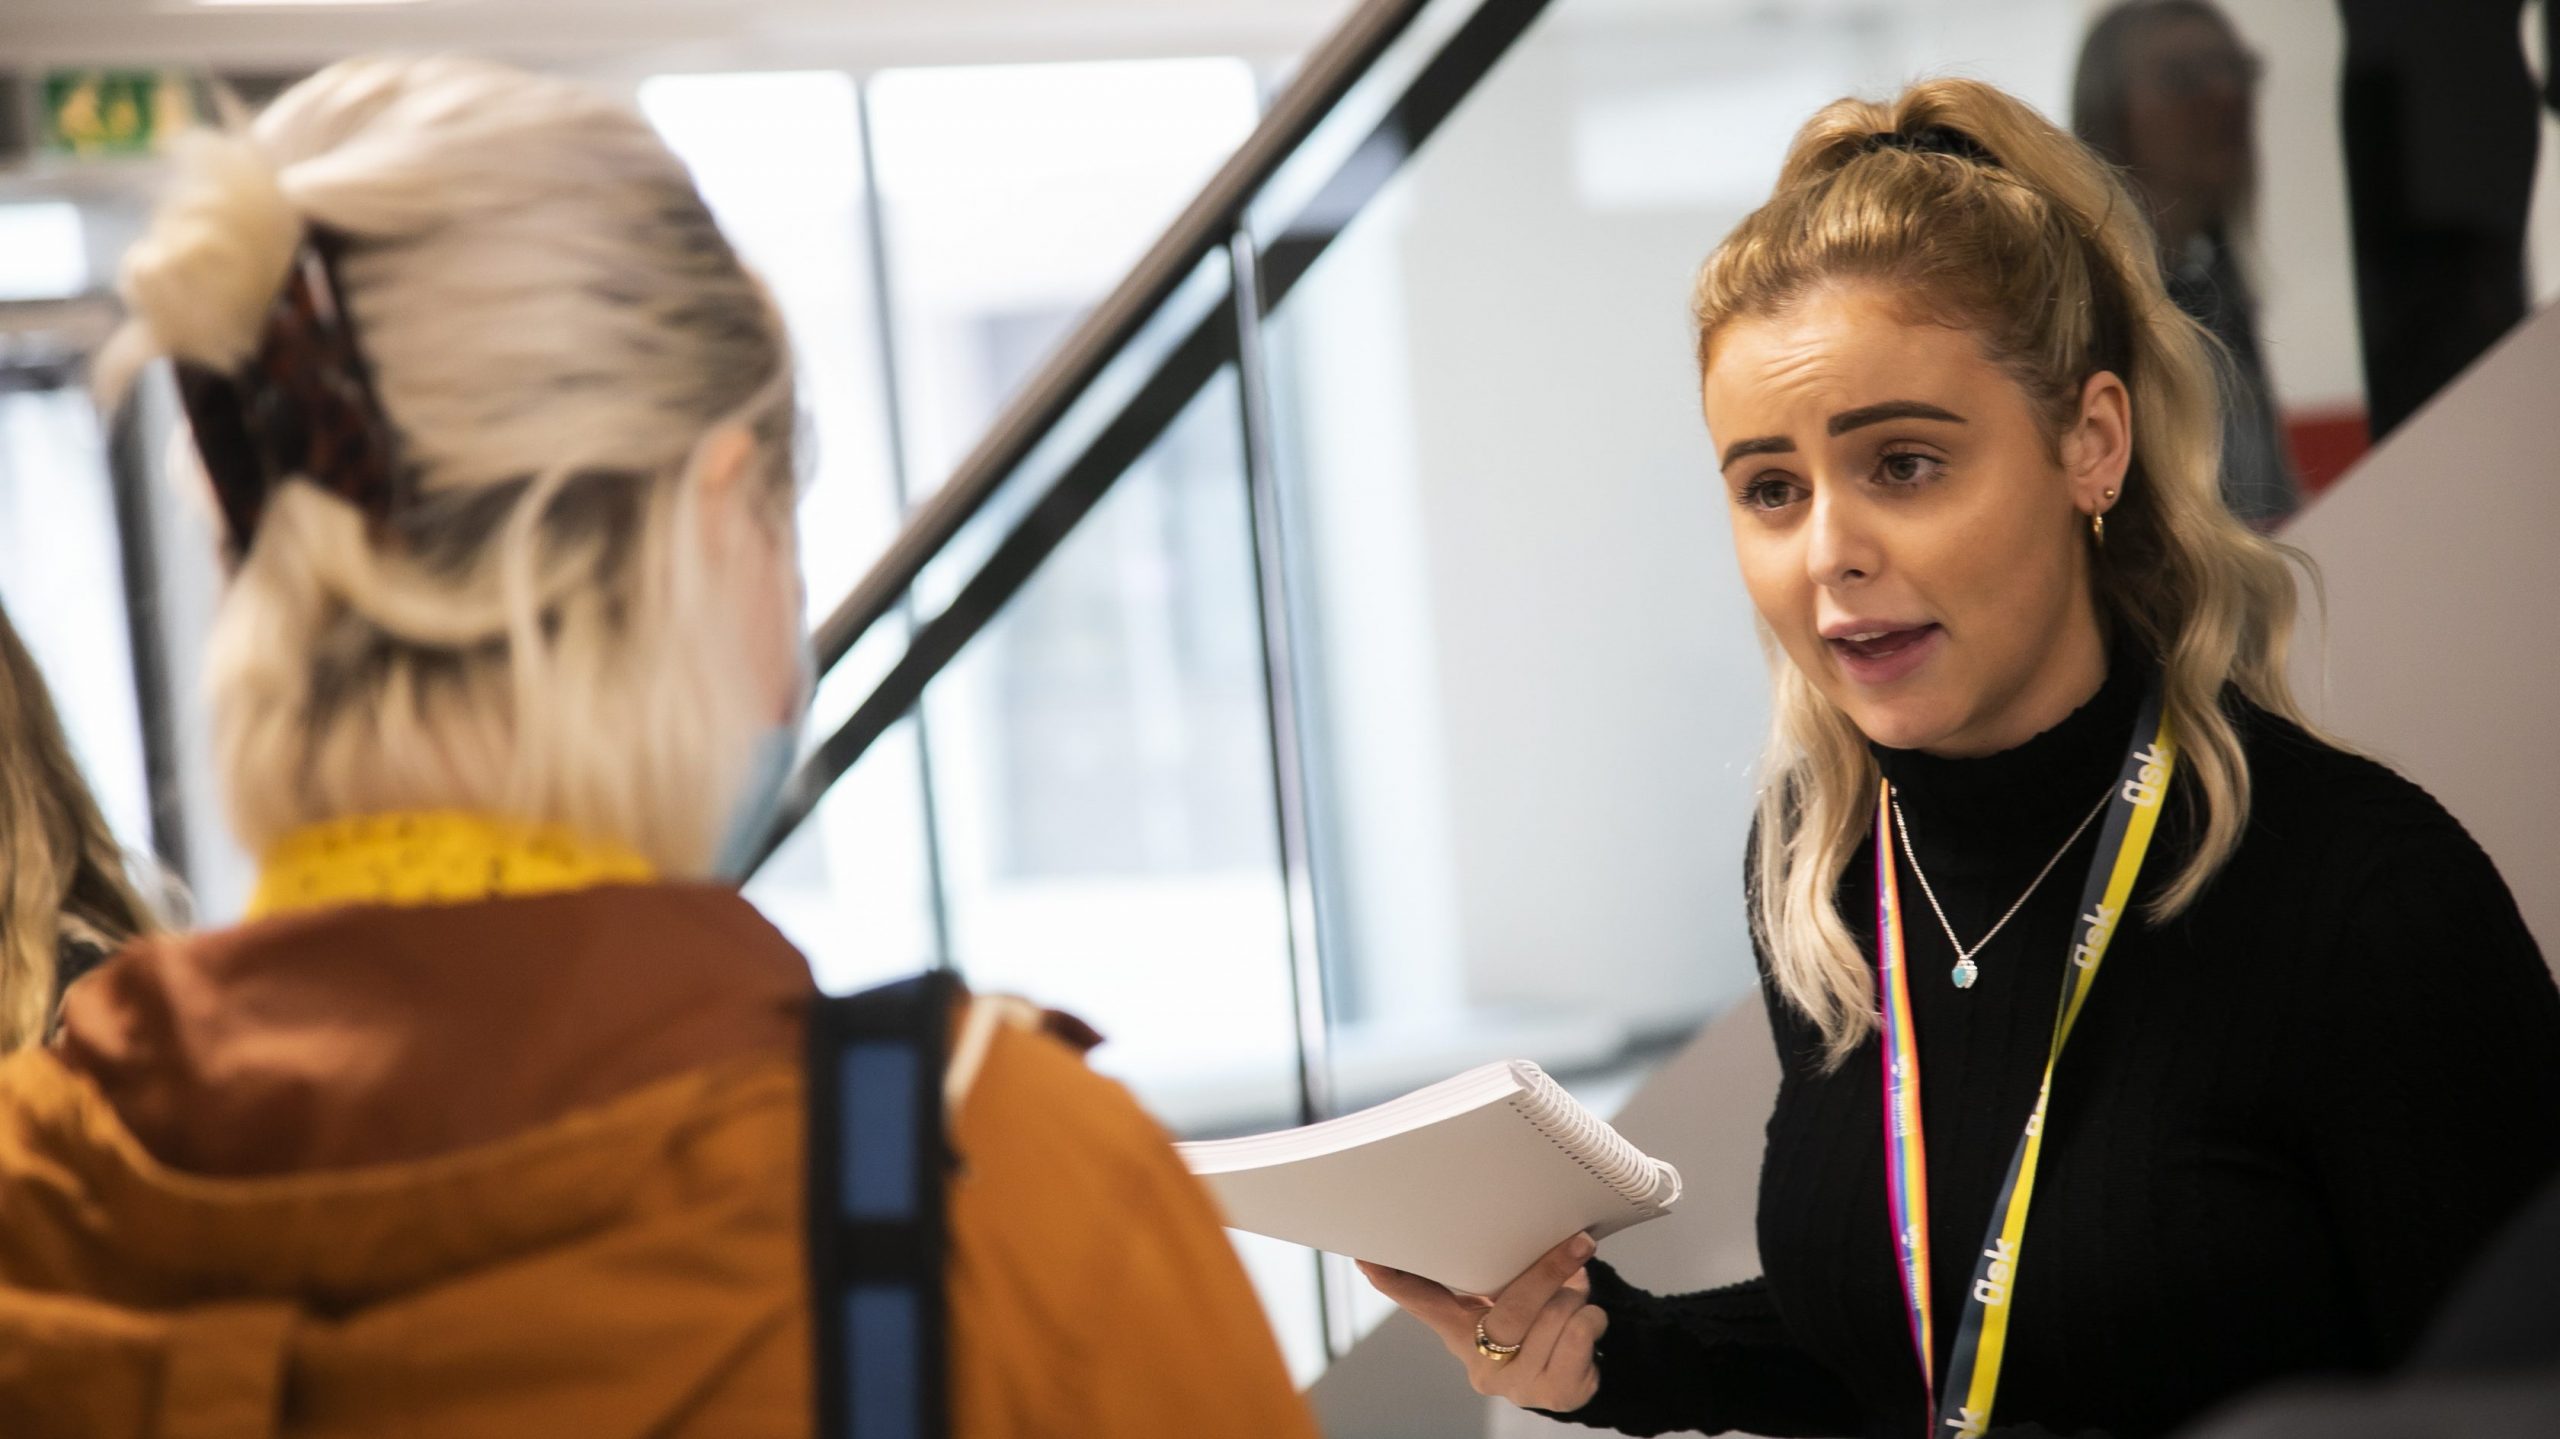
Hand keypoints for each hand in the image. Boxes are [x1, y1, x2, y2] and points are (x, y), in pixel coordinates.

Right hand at [1357, 1233, 1606, 1412]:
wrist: (1572, 1375)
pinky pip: (1580, 1337)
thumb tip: (1502, 1218)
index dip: (1393, 1280)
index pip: (1421, 1302)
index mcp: (1459, 1331)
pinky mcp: (1553, 1395)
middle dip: (1548, 1272)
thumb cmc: (1537, 1321)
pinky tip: (1587, 1324)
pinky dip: (1592, 1320)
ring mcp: (1515, 1384)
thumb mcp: (1509, 1298)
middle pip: (1510, 1311)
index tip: (1366, 1257)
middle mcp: (1479, 1362)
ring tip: (1574, 1298)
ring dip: (1577, 1298)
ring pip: (1555, 1318)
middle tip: (1579, 1242)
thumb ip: (1498, 1270)